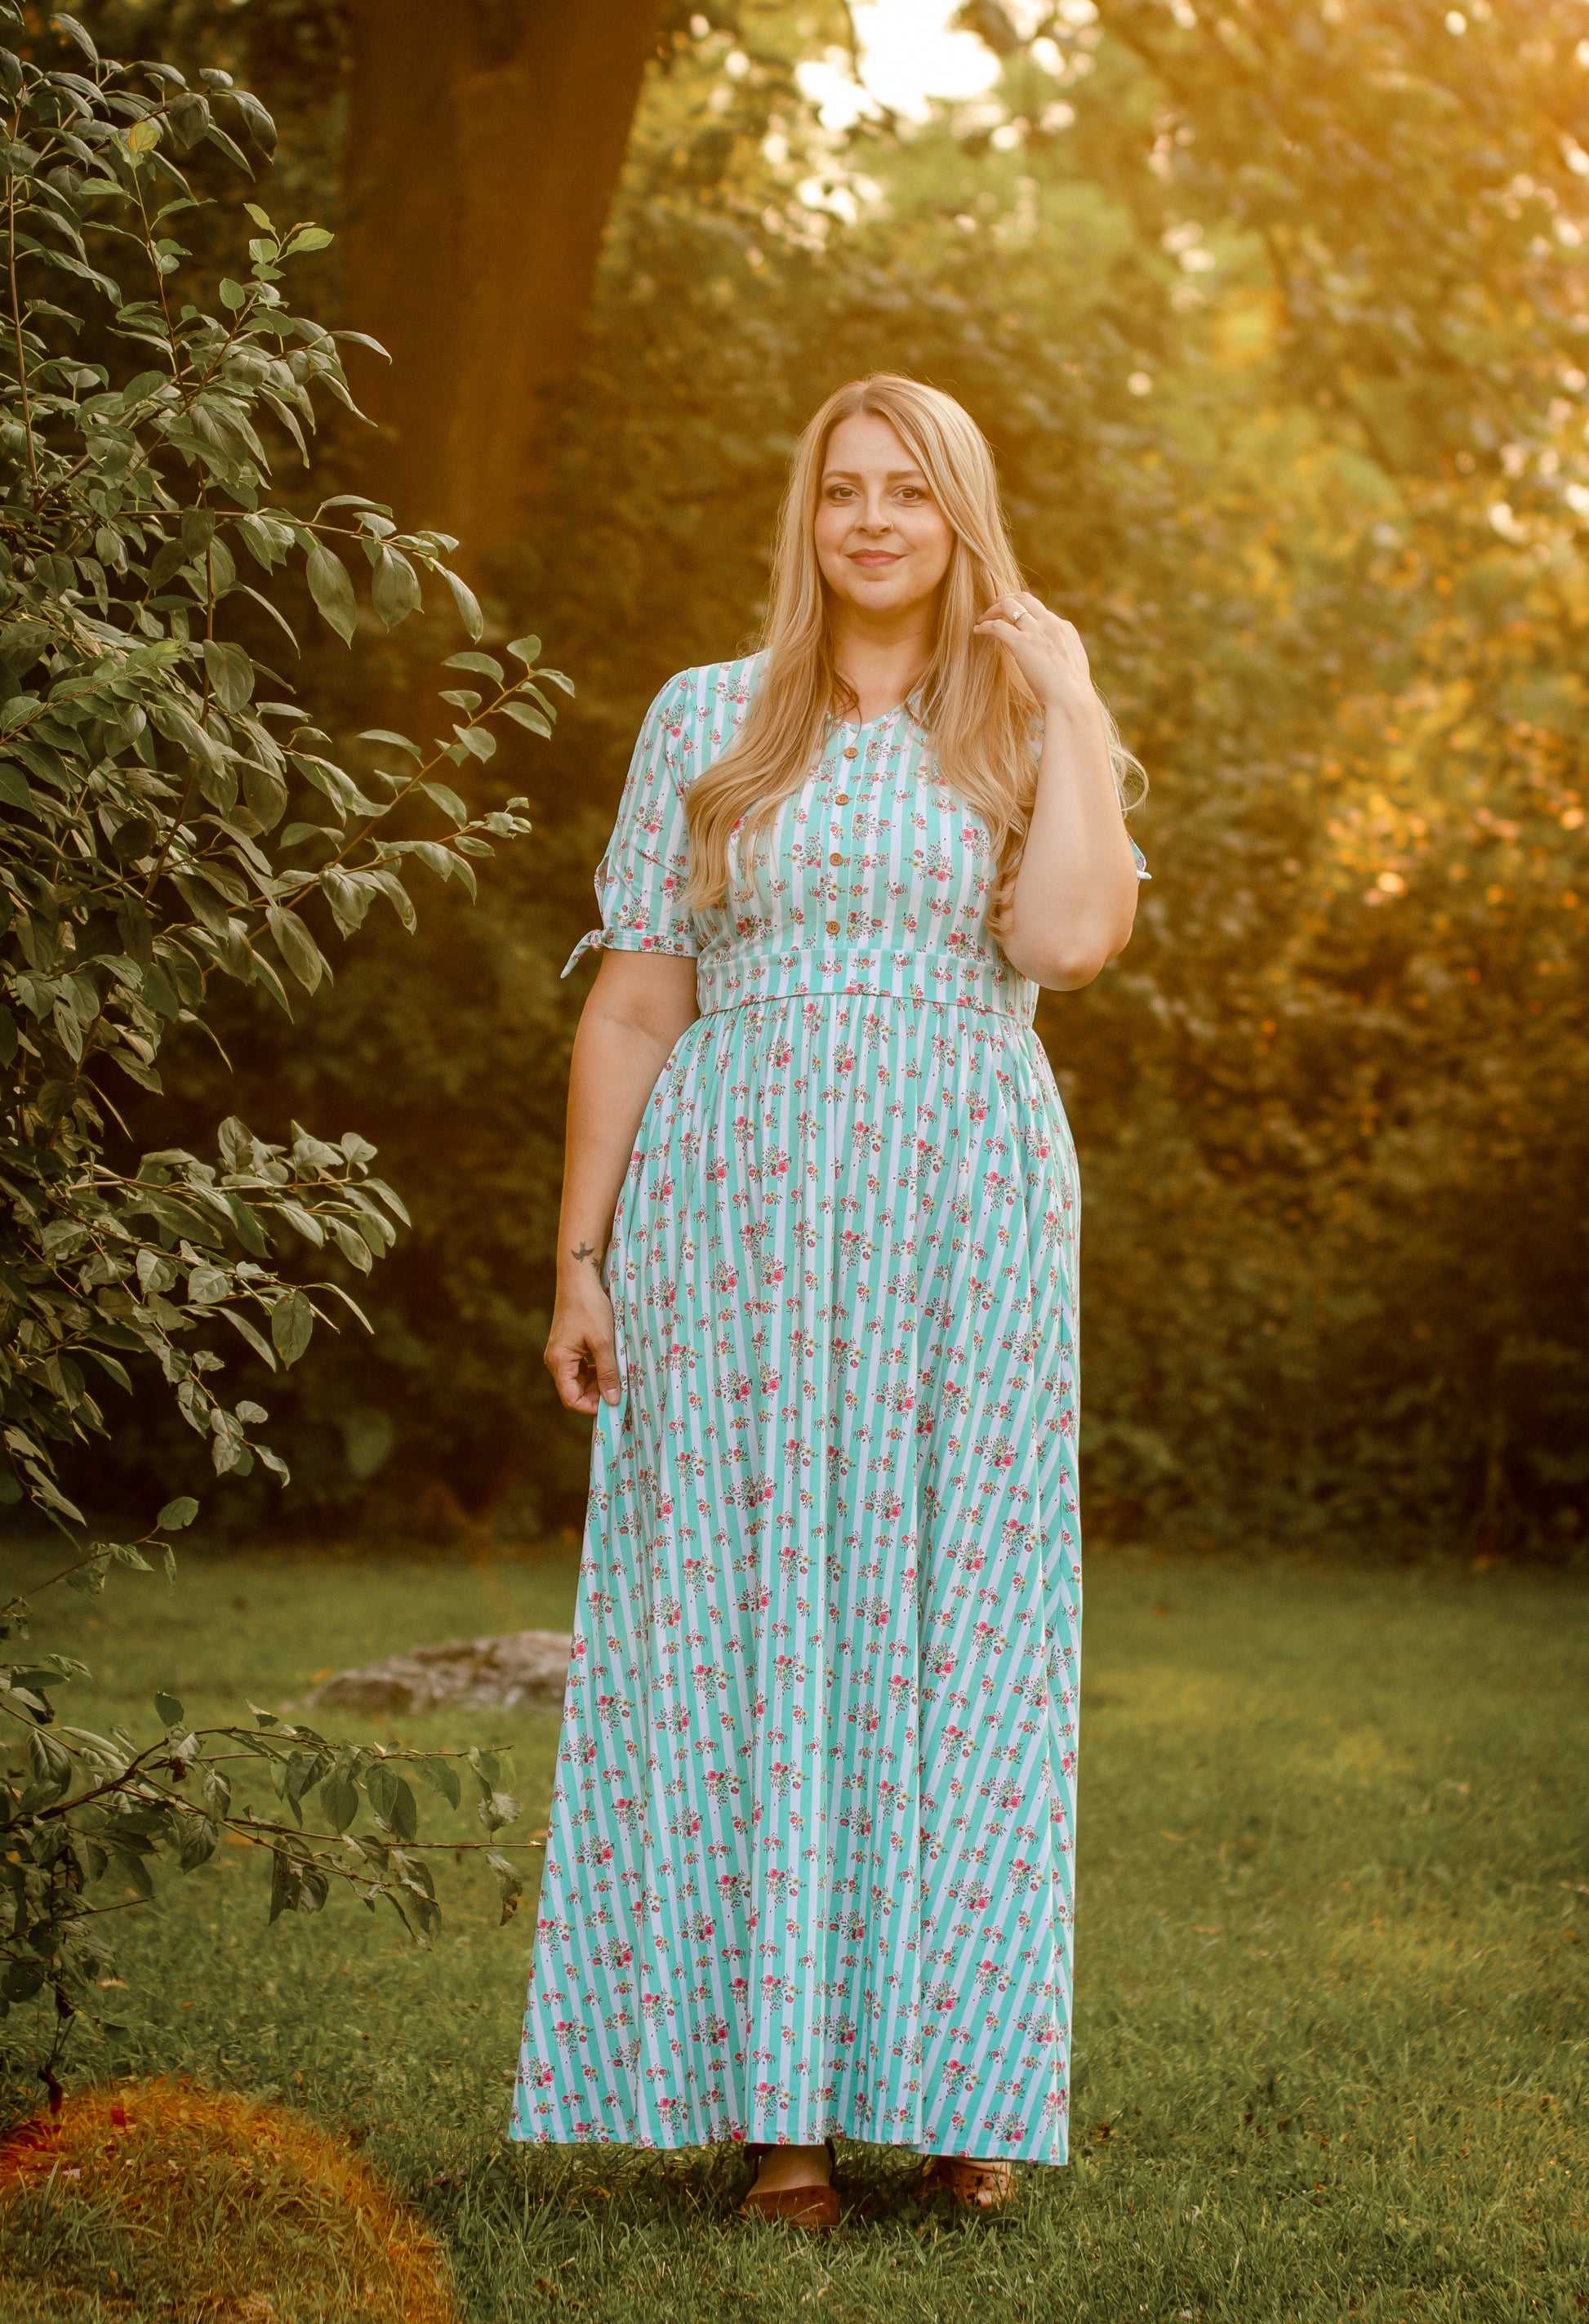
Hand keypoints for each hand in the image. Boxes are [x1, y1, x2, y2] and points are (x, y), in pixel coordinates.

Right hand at [544, 1270, 622, 1413]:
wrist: (579, 1278)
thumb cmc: (589, 1307)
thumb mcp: (603, 1342)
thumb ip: (608, 1373)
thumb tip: (612, 1400)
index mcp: (559, 1362)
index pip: (571, 1399)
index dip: (591, 1407)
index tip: (613, 1405)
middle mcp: (556, 1361)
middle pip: (574, 1391)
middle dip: (596, 1395)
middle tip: (620, 1391)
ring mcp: (561, 1353)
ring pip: (579, 1380)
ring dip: (598, 1383)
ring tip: (618, 1378)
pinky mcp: (568, 1346)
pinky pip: (581, 1367)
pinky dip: (595, 1370)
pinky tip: (610, 1365)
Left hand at [973, 591, 1094, 714]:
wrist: (1072, 699)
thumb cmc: (1071, 692)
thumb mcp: (1069, 663)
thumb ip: (1058, 653)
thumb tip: (1046, 655)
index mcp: (1064, 628)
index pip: (1040, 610)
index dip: (1023, 611)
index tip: (1012, 617)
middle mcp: (1050, 624)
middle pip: (1024, 598)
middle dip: (1006, 600)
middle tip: (993, 607)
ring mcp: (1036, 631)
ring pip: (1009, 605)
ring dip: (992, 610)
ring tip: (982, 619)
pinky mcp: (1022, 643)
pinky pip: (997, 626)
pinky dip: (985, 626)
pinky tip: (977, 630)